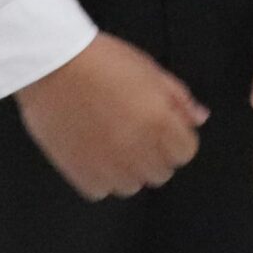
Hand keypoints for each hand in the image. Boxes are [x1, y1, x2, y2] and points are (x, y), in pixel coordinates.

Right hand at [14, 33, 206, 200]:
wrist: (54, 66)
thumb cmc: (104, 61)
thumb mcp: (151, 71)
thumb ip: (179, 99)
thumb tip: (199, 118)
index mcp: (160, 123)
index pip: (185, 152)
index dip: (177, 139)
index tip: (164, 129)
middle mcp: (138, 150)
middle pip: (161, 172)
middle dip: (155, 154)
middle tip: (136, 131)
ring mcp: (108, 165)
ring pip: (132, 185)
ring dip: (128, 169)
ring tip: (113, 141)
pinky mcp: (79, 173)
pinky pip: (101, 190)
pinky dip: (100, 177)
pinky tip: (93, 152)